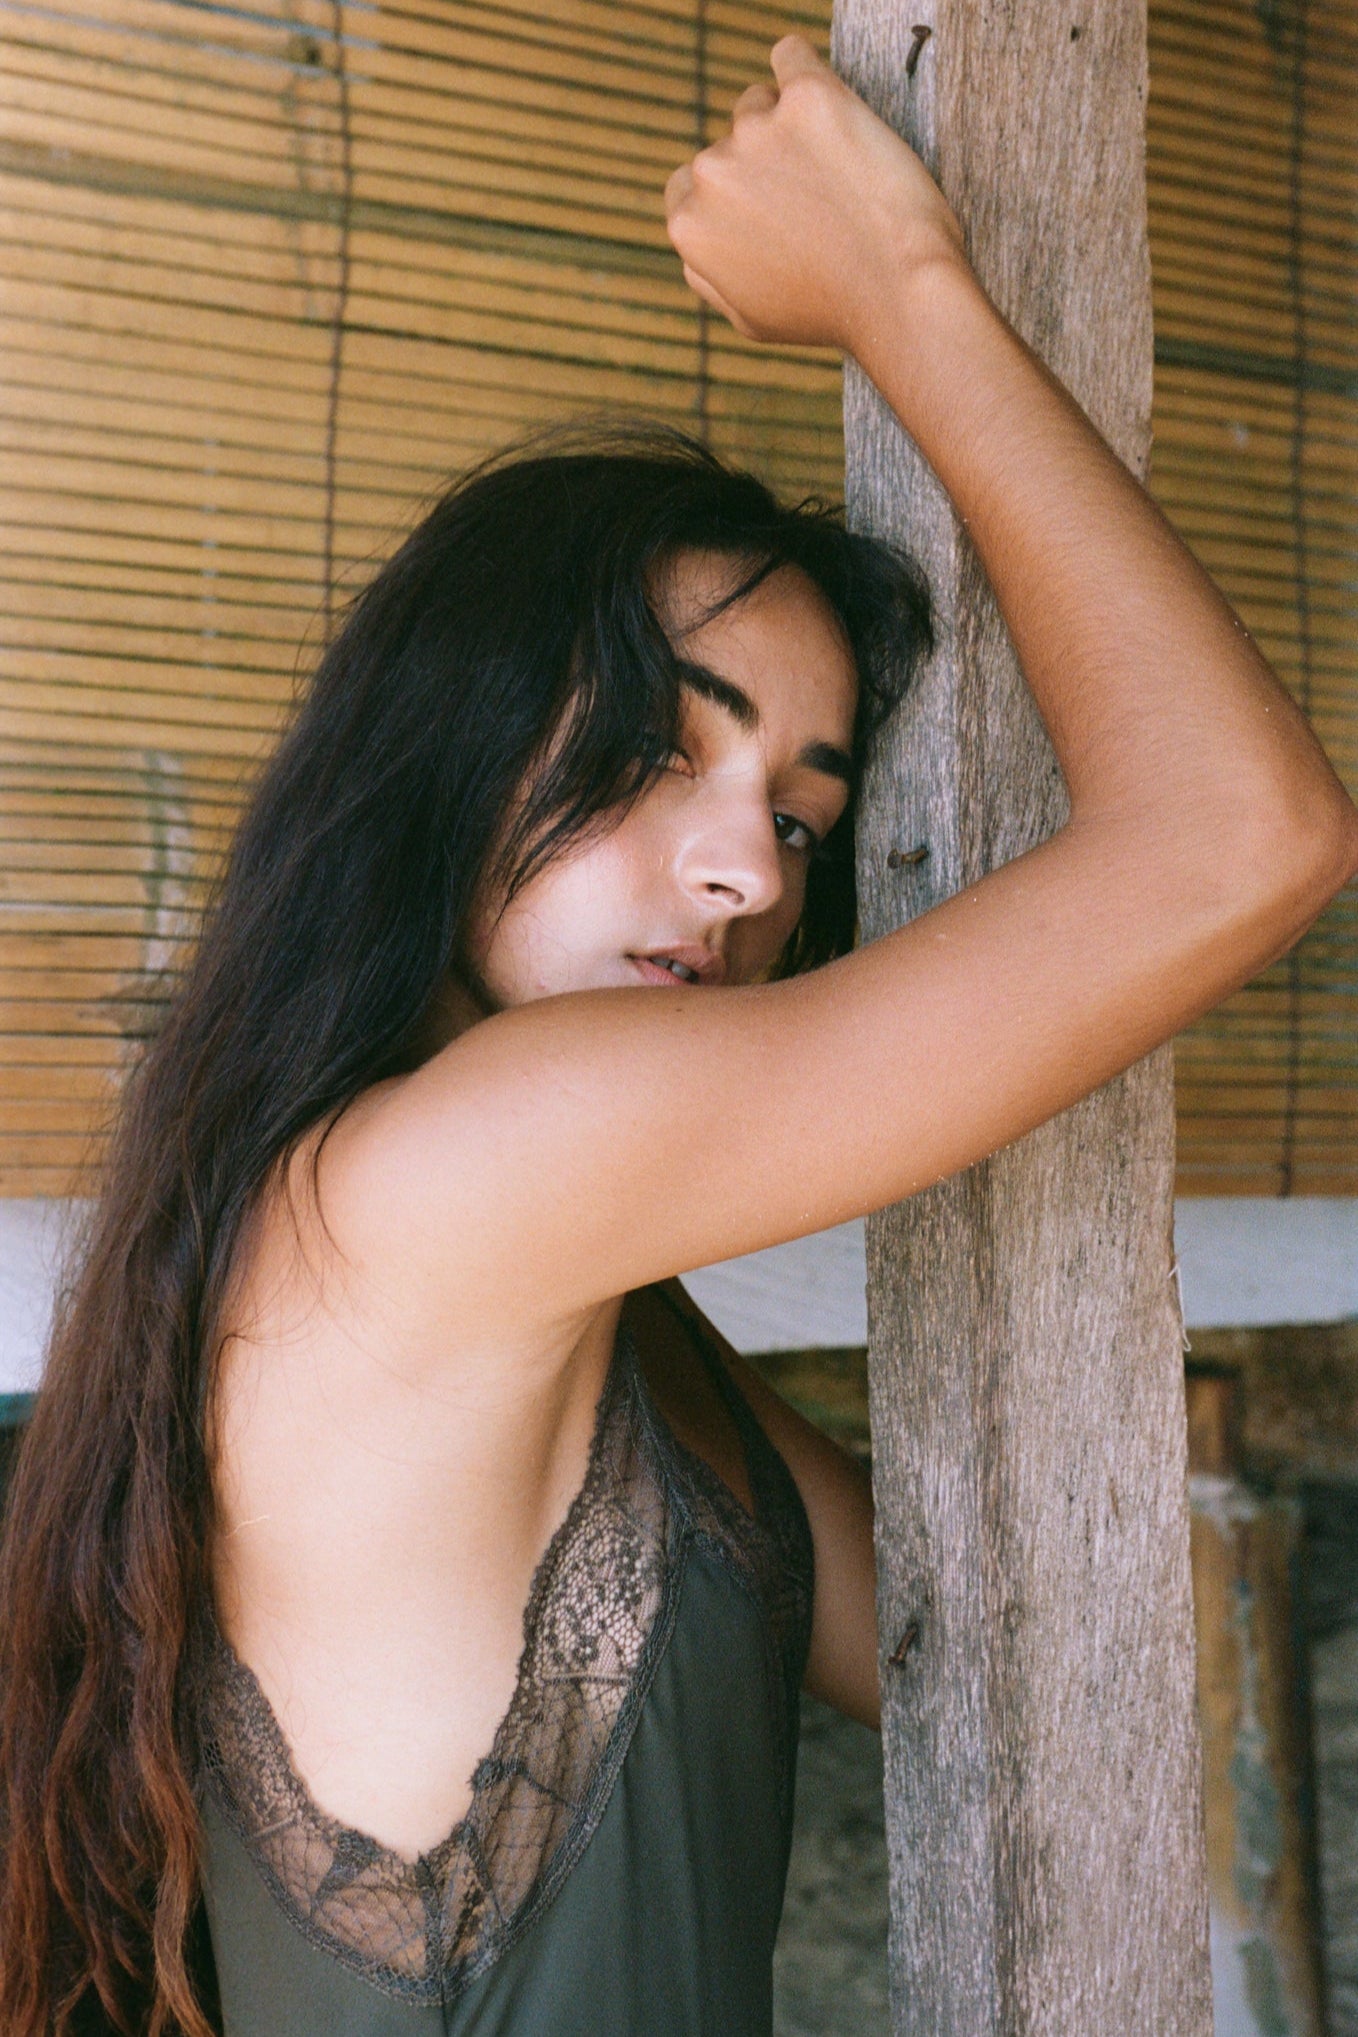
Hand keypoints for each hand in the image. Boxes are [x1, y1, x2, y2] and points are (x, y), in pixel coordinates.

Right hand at [663, 34, 968, 356]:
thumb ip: (708, 275)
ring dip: (789, 125)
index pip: (688, 187)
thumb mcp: (749, 318)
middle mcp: (711, 172)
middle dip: (765, 165)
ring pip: (760, 104)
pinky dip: (803, 69)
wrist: (898, 292)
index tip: (771, 209)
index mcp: (689, 226)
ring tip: (837, 171)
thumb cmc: (830, 313)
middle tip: (817, 200)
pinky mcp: (808, 97)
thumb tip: (693, 242)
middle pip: (729, 144)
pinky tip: (827, 103)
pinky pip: (791, 56)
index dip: (733, 197)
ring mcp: (757, 129)